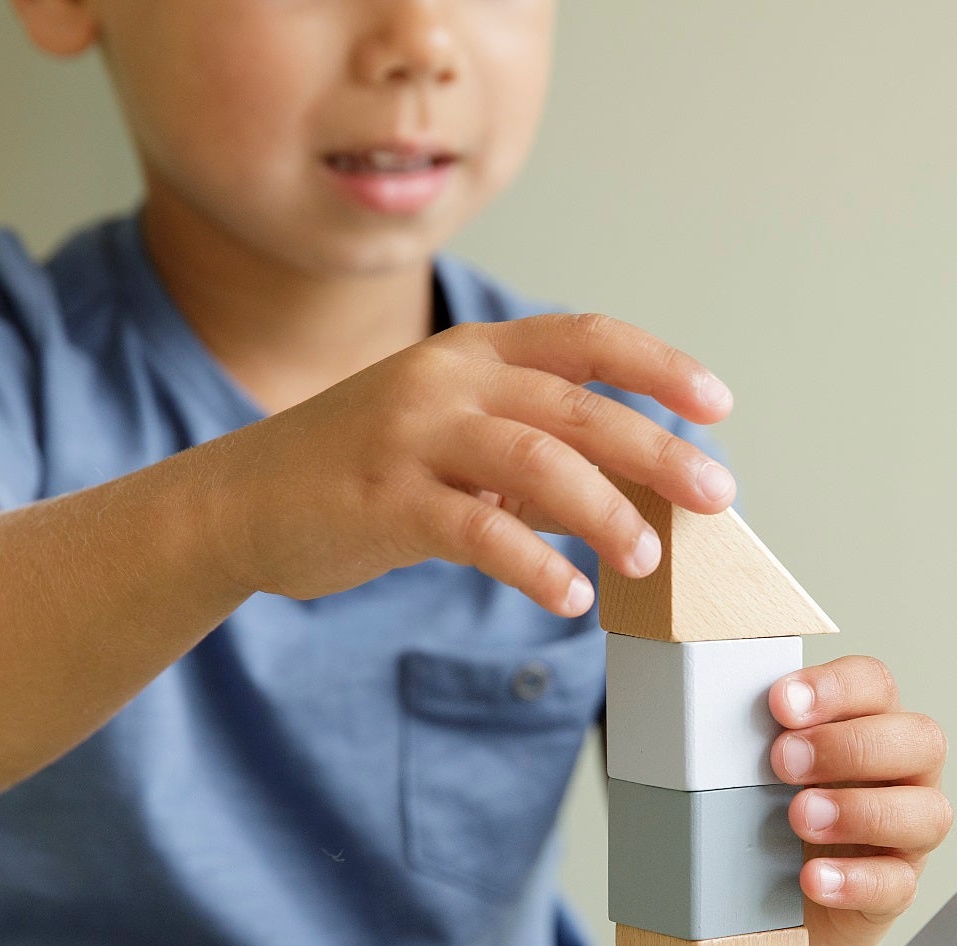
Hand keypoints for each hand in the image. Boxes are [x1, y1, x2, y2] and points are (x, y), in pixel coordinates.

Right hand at [204, 312, 735, 610]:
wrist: (238, 502)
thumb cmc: (361, 472)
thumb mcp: (450, 438)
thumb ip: (531, 453)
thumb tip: (634, 496)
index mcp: (472, 352)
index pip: (585, 337)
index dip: (658, 367)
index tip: (717, 404)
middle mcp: (446, 380)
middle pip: (575, 405)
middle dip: (656, 449)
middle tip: (716, 494)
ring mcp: (412, 436)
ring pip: (534, 461)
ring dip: (604, 511)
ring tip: (648, 559)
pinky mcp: (384, 500)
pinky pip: (476, 531)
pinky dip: (532, 565)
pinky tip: (570, 596)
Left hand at [769, 656, 952, 945]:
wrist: (774, 900)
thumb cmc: (772, 816)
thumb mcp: (759, 770)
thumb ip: (752, 740)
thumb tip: (707, 719)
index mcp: (871, 724)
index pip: (875, 685)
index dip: (835, 688)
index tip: (781, 703)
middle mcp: (905, 772)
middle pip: (920, 740)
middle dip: (848, 746)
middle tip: (784, 761)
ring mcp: (909, 833)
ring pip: (928, 812)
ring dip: (860, 811)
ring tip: (800, 817)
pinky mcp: (897, 887)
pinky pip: (898, 883)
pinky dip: (856, 880)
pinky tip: (813, 878)